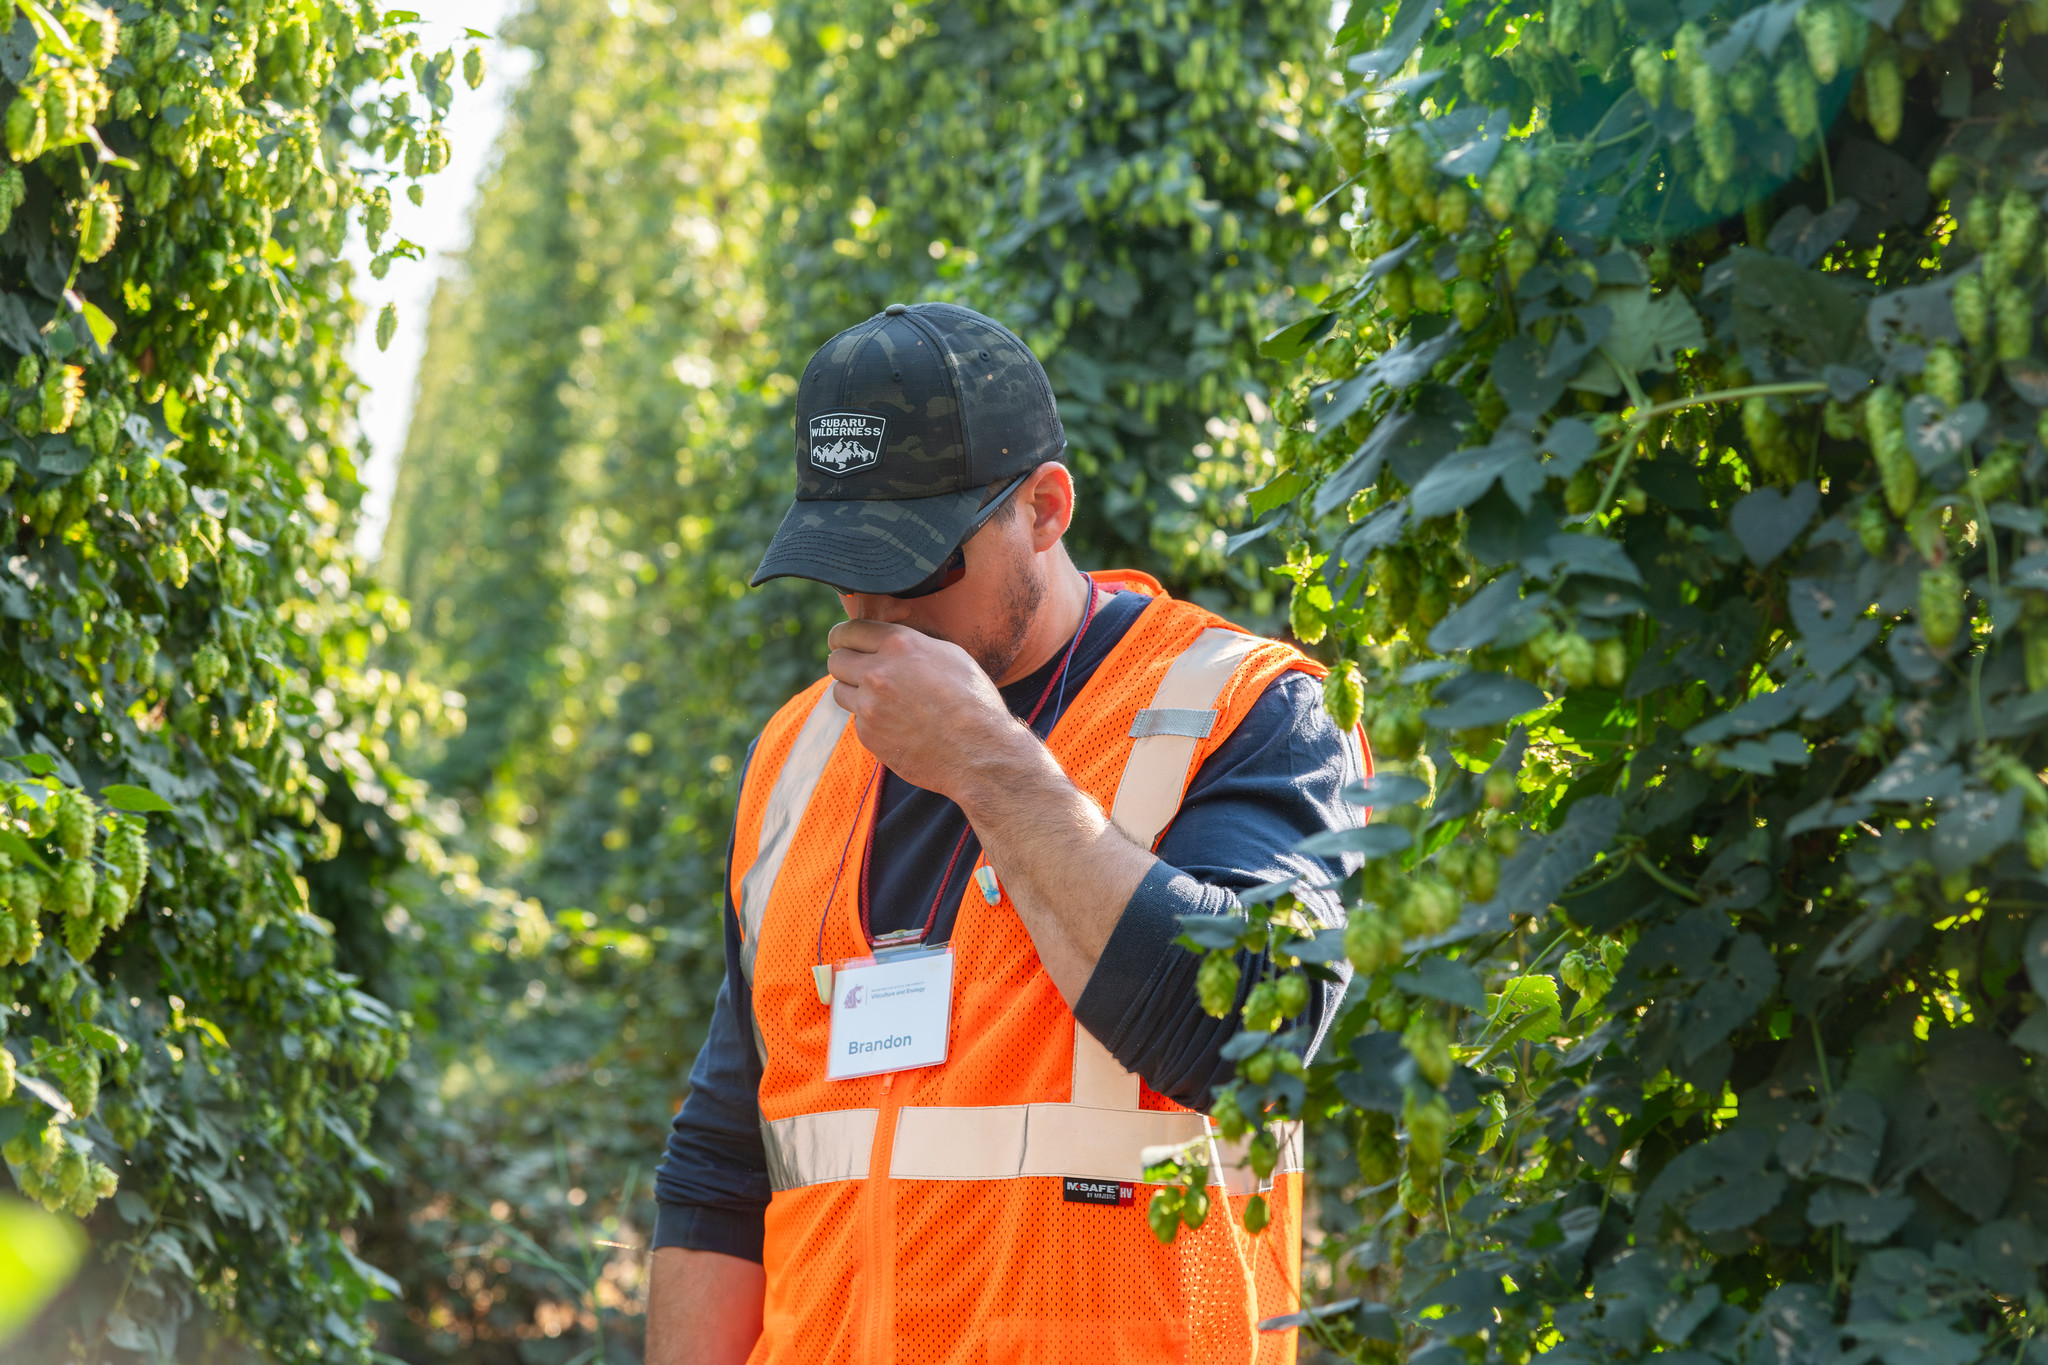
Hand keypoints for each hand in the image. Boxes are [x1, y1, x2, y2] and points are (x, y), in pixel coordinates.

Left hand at [825, 619, 1024, 796]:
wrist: (979, 753)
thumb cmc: (974, 702)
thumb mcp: (950, 655)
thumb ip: (912, 644)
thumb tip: (889, 642)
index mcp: (899, 645)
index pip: (849, 631)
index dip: (845, 636)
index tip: (845, 642)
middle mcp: (878, 673)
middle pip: (836, 660)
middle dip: (846, 663)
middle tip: (860, 670)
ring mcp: (869, 707)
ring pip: (840, 692)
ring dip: (855, 693)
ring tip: (884, 700)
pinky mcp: (868, 736)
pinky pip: (857, 721)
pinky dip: (872, 721)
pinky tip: (899, 725)